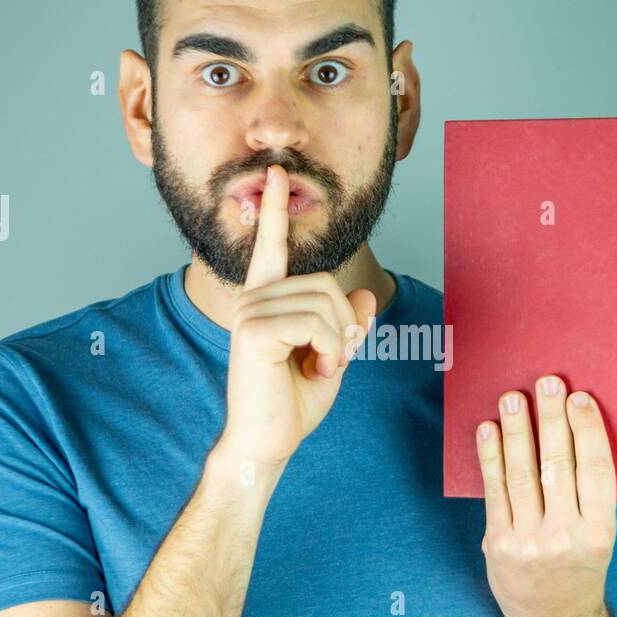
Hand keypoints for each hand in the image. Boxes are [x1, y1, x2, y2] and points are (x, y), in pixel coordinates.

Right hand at [214, 164, 377, 476]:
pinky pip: (316, 323)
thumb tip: (367, 297)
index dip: (274, 210)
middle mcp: (252, 299)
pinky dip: (329, 350)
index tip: (277, 173)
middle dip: (343, 325)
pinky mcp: (254, 331)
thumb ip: (346, 325)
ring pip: (325, 303)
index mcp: (265, 301)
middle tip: (328, 362)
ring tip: (318, 369)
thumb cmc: (291, 404)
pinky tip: (314, 372)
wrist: (266, 443)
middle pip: (325, 283)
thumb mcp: (331, 357)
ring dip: (337, 342)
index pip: (270, 247)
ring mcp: (249, 312)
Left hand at [476, 377, 616, 616]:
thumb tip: (575, 430)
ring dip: (516, 430)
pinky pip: (494, 492)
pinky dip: (490, 457)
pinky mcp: (499, 545)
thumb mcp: (600, 537)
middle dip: (551, 419)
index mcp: (600, 533)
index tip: (580, 399)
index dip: (588, 431)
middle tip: (547, 382)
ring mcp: (528, 543)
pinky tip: (488, 431)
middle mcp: (565, 538)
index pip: (597, 471)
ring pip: (521, 474)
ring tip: (513, 398)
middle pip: (558, 466)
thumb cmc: (580, 570)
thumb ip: (590, 494)